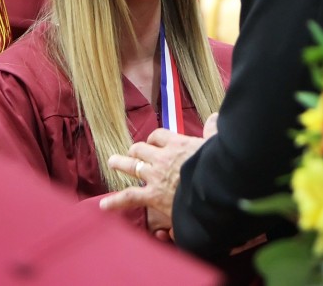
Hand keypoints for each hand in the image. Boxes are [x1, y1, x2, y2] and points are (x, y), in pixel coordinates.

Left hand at [99, 115, 218, 223]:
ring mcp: (155, 176)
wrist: (215, 189)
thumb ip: (213, 131)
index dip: (154, 139)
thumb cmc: (218, 168)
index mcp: (178, 143)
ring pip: (132, 166)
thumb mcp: (217, 145)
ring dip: (121, 163)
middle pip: (141, 149)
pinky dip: (116, 201)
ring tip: (113, 161)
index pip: (159, 136)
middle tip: (131, 153)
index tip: (153, 142)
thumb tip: (215, 117)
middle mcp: (162, 157)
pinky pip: (129, 196)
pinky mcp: (152, 195)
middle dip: (135, 151)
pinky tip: (104, 204)